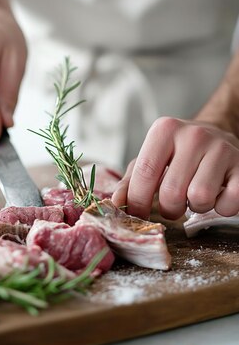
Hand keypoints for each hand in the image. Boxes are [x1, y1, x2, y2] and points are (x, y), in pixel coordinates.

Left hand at [111, 117, 238, 219]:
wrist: (219, 134)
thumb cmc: (178, 153)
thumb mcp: (152, 159)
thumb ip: (131, 181)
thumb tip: (116, 204)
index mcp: (165, 130)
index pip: (144, 173)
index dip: (138, 202)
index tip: (138, 214)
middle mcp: (194, 135)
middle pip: (172, 193)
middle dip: (170, 208)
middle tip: (174, 203)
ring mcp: (222, 148)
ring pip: (200, 198)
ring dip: (196, 207)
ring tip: (196, 194)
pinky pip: (228, 202)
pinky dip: (221, 208)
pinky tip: (217, 195)